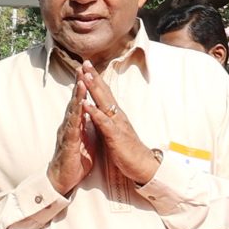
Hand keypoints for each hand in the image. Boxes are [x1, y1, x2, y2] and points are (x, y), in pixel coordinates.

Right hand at [47, 78, 95, 193]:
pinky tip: (78, 108)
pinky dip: (76, 117)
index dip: (85, 86)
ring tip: (82, 81)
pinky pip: (72, 128)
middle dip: (79, 83)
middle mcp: (70, 124)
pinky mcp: (69, 144)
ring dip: (77, 96)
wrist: (64, 179)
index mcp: (76, 123)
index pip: (81, 101)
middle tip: (82, 67)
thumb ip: (87, 125)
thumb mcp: (86, 138)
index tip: (89, 70)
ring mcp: (68, 133)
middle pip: (75, 100)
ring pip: (73, 111)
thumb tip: (92, 112)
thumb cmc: (76, 159)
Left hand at [79, 64, 162, 185]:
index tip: (87, 67)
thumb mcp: (116, 131)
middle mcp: (117, 116)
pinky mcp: (116, 136)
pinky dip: (94, 112)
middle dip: (94, 77)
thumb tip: (98, 110)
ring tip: (85, 76)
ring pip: (104, 103)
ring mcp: (117, 124)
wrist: (143, 166)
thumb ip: (108, 120)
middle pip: (105, 93)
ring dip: (94, 89)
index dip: (96, 80)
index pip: (105, 94)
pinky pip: (103, 122)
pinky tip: (86, 104)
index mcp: (116, 115)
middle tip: (86, 62)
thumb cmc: (129, 150)